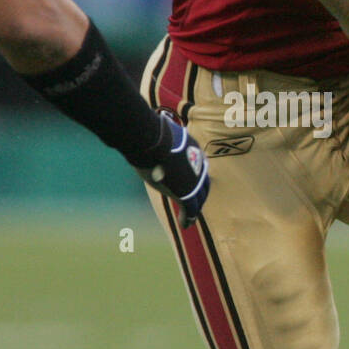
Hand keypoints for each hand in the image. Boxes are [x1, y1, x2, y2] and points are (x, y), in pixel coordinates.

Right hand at [137, 110, 209, 227]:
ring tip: (190, 218)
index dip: (196, 174)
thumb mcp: (157, 132)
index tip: (192, 181)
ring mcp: (194, 179)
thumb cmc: (149, 134)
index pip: (198, 164)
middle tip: (195, 202)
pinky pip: (191, 209)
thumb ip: (158, 135)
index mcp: (193, 147)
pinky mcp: (187, 193)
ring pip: (198, 198)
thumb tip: (146, 124)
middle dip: (200, 193)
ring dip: (195, 208)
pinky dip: (188, 218)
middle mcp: (198, 164)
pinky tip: (184, 224)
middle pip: (203, 182)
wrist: (153, 141)